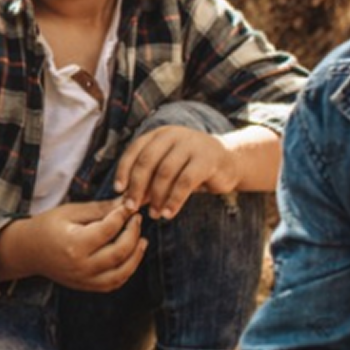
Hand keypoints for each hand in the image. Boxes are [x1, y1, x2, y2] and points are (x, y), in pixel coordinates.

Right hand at [0, 198, 144, 289]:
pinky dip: (127, 271)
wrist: (28, 251)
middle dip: (133, 233)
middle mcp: (80, 266)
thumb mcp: (71, 211)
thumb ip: (100, 209)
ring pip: (122, 272)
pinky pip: (114, 283)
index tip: (129, 206)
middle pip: (119, 252)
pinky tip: (132, 256)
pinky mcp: (86, 286)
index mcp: (74, 244)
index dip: (123, 215)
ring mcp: (84, 279)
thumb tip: (126, 203)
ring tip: (142, 240)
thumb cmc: (48, 226)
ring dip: (136, 256)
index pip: (108, 229)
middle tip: (137, 220)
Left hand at [114, 126, 240, 219]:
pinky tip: (169, 213)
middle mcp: (174, 135)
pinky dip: (174, 200)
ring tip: (154, 214)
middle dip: (137, 186)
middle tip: (132, 207)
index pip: (135, 150)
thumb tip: (127, 200)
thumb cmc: (191, 167)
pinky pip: (185, 182)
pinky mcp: (207, 159)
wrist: (230, 162)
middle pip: (147, 160)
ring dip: (156, 197)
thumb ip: (149, 180)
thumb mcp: (168, 169)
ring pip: (165, 172)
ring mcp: (191, 144)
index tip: (118, 190)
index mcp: (160, 134)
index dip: (124, 170)